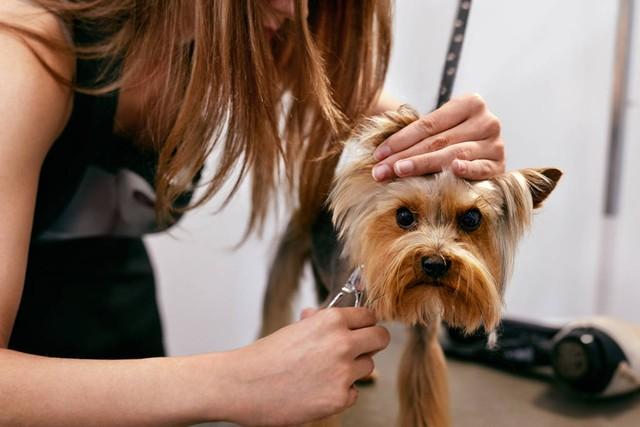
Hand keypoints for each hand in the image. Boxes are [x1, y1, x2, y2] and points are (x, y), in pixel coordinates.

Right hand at [223, 308, 389, 425]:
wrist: (242, 384)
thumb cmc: (265, 356)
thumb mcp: (295, 329)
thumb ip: (319, 322)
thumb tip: (330, 316)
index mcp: (331, 321)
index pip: (369, 316)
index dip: (364, 323)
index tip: (361, 329)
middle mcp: (342, 344)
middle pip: (380, 338)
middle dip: (371, 343)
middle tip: (359, 349)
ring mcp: (343, 372)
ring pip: (368, 367)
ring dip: (353, 369)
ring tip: (325, 372)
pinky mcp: (339, 399)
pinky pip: (354, 392)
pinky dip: (341, 392)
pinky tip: (318, 390)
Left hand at [371, 93, 504, 180]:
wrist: (486, 154)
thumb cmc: (454, 140)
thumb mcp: (439, 129)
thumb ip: (418, 133)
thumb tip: (381, 152)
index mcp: (470, 103)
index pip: (428, 124)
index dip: (400, 139)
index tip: (378, 154)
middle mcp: (486, 121)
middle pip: (436, 141)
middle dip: (403, 156)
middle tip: (380, 171)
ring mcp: (495, 144)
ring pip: (452, 155)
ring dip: (422, 165)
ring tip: (398, 172)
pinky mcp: (499, 165)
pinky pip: (480, 168)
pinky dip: (466, 169)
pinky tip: (451, 170)